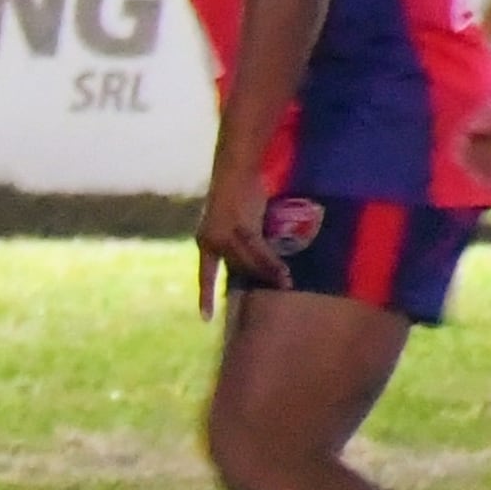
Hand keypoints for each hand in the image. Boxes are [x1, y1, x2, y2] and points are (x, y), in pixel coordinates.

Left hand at [194, 162, 286, 314]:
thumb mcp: (232, 223)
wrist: (235, 170)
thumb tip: (254, 265)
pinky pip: (258, 251)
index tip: (205, 319)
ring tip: (285, 284)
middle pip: (237, 270)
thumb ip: (238, 242)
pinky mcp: (240, 227)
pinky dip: (271, 262)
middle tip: (276, 290)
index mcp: (204, 242)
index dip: (205, 297)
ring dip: (268, 275)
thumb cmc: (236, 194)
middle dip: (256, 281)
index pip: (205, 275)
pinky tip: (282, 272)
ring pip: (249, 263)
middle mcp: (211, 241)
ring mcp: (224, 235)